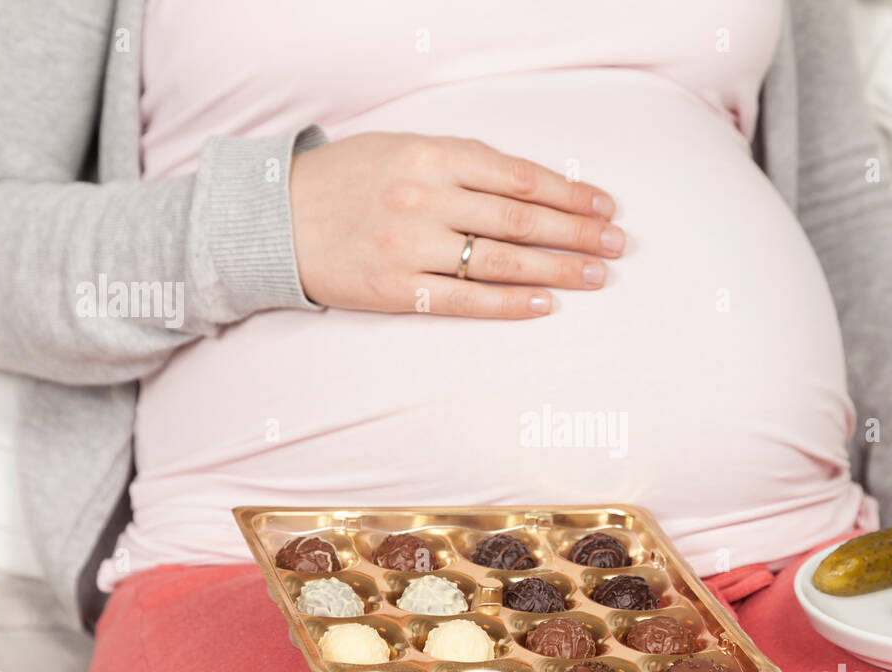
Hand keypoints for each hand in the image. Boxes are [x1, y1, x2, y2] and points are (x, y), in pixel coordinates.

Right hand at [288, 132, 622, 318]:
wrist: (274, 220)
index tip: (604, 206)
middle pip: (523, 219)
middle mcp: (426, 197)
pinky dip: (511, 303)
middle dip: (578, 233)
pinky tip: (545, 304)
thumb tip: (531, 186)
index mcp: (432, 154)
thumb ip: (461, 163)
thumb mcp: (401, 147)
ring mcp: (412, 246)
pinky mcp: (397, 290)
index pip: (521, 176)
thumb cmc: (345, 180)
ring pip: (503, 260)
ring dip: (558, 269)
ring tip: (596, 275)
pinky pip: (467, 300)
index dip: (571, 193)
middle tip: (617, 245)